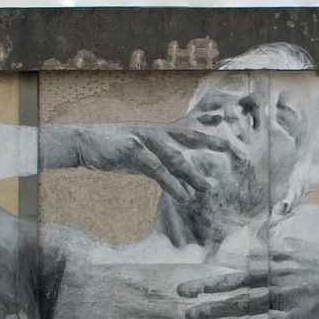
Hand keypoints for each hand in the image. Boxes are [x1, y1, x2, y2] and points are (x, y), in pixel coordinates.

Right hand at [115, 123, 244, 202]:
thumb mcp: (142, 150)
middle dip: (213, 141)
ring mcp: (144, 140)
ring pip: (174, 157)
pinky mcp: (131, 151)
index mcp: (159, 131)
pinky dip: (170, 184)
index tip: (232, 124)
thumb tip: (183, 179)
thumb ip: (163, 159)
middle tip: (235, 151)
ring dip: (192, 174)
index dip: (210, 123)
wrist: (83, 142)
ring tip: (207, 189)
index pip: (190, 125)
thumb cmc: (115, 148)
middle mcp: (155, 132)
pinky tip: (182, 196)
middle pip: (190, 135)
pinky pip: (155, 169)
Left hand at [177, 238, 318, 318]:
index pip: (241, 263)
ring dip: (215, 310)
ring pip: (243, 304)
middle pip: (234, 281)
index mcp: (279, 257)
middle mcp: (276, 275)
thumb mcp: (307, 246)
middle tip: (180, 292)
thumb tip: (266, 239)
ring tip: (191, 315)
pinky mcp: (294, 318)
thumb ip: (283, 245)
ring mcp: (284, 297)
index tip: (196, 278)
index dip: (218, 271)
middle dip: (205, 286)